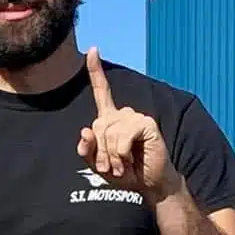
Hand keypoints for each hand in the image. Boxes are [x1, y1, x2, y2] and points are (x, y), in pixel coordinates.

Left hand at [76, 48, 182, 202]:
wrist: (149, 184)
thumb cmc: (125, 173)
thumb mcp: (98, 165)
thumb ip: (87, 151)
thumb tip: (85, 131)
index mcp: (110, 119)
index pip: (101, 92)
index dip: (96, 72)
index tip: (92, 50)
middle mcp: (123, 114)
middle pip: (97, 126)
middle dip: (100, 152)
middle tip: (111, 167)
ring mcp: (135, 116)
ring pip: (109, 131)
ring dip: (111, 155)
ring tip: (122, 165)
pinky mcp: (146, 123)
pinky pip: (123, 135)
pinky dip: (121, 151)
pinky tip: (130, 158)